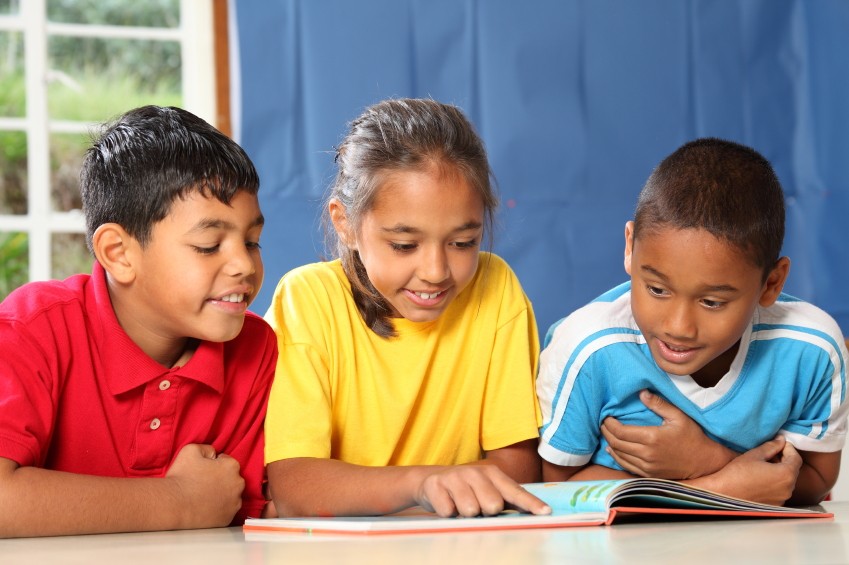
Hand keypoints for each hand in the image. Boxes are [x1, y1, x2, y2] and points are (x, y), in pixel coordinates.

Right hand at [165, 443, 244, 527]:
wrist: (172, 504)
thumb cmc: (181, 476)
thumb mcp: (191, 449)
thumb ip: (207, 448)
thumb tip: (214, 454)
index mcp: (232, 466)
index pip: (226, 461)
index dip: (213, 464)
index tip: (203, 471)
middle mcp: (238, 484)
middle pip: (231, 479)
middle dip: (220, 479)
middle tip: (202, 484)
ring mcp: (234, 503)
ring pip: (230, 496)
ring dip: (221, 495)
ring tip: (203, 496)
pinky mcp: (228, 519)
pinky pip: (226, 511)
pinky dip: (218, 509)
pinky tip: (205, 507)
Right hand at [415, 465, 550, 517]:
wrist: (431, 481)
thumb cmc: (467, 490)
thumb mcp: (488, 490)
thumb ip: (508, 500)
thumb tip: (536, 512)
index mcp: (493, 474)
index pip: (515, 491)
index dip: (531, 503)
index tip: (545, 513)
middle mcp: (475, 472)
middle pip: (492, 505)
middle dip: (485, 512)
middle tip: (477, 506)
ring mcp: (455, 477)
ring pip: (470, 510)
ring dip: (465, 514)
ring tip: (460, 505)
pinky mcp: (436, 485)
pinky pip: (448, 512)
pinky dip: (447, 513)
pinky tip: (446, 503)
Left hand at [602, 390, 735, 479]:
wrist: (704, 462)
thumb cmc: (692, 437)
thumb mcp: (678, 416)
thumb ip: (659, 404)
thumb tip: (642, 393)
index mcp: (652, 438)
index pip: (621, 432)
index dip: (610, 424)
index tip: (606, 417)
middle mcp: (647, 455)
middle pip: (616, 444)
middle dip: (606, 433)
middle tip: (603, 424)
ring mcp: (647, 467)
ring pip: (619, 456)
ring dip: (610, 444)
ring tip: (607, 434)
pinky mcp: (649, 475)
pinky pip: (627, 466)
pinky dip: (617, 457)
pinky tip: (613, 450)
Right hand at [708, 437, 801, 505]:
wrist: (724, 492)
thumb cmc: (737, 472)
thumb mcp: (754, 455)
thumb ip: (771, 446)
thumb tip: (781, 440)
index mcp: (786, 474)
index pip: (796, 458)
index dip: (789, 448)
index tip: (780, 443)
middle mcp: (788, 489)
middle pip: (793, 470)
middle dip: (785, 459)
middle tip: (772, 452)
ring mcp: (782, 498)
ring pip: (787, 481)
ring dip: (780, 471)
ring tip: (765, 465)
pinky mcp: (775, 505)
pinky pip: (780, 490)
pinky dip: (776, 482)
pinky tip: (762, 477)